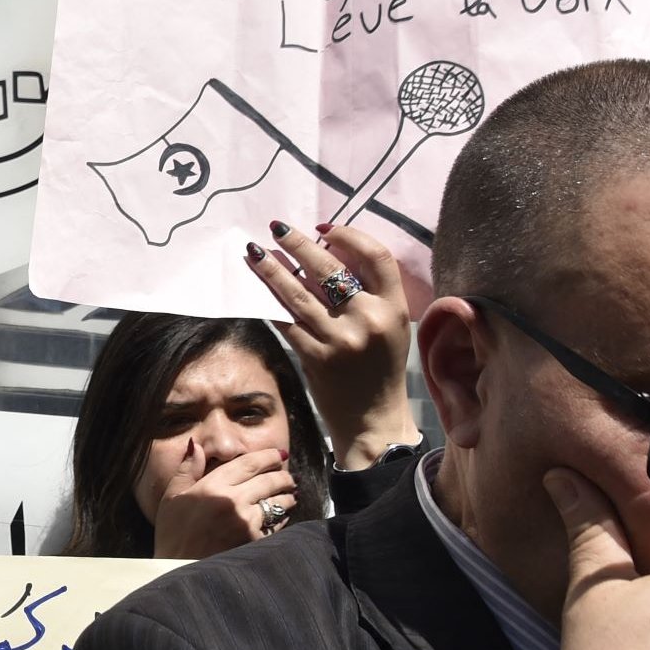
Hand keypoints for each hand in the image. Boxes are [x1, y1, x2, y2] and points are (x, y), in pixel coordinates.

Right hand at [144, 442, 296, 559]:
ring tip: (290, 495)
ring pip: (277, 502)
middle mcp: (233, 501)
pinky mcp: (254, 541)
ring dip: (287, 496)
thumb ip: (187, 469)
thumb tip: (196, 445)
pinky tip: (282, 517)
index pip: (249, 463)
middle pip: (269, 480)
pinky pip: (277, 525)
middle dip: (283, 476)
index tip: (279, 454)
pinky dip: (282, 519)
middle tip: (289, 477)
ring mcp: (246, 522)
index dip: (269, 456)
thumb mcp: (171, 498)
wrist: (177, 571)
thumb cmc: (173, 535)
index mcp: (212, 486)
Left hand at [250, 221, 417, 468]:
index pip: (377, 257)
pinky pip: (287, 322)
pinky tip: (257, 291)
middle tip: (277, 229)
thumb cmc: (380, 370)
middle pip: (330, 268)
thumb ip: (370, 296)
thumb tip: (328, 257)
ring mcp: (341, 339)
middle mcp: (369, 319)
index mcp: (394, 308)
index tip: (325, 228)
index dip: (350, 236)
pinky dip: (271, 305)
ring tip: (255, 252)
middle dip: (299, 245)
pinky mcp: (315, 357)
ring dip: (273, 270)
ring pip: (299, 294)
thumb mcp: (390, 328)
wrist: (374, 421)